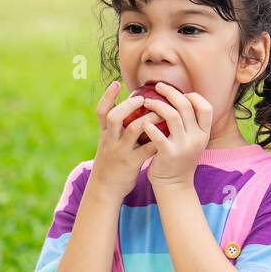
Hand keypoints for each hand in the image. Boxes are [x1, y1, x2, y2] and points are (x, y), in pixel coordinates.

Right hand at [88, 81, 155, 201]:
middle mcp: (110, 140)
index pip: (101, 111)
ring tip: (161, 113)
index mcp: (104, 134)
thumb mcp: (107, 144)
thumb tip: (128, 111)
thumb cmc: (110, 162)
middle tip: (142, 98)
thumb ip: (116, 129)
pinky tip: (169, 134)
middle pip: (114, 117)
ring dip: (149, 119)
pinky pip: (148, 148)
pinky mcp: (131, 162)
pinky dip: (158, 139)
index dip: (107, 96)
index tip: (115, 83)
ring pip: (134, 129)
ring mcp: (120, 151)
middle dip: (128, 105)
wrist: (105, 188)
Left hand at [138, 84, 213, 188]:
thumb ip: (189, 124)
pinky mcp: (168, 154)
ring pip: (172, 116)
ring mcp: (183, 146)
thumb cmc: (178, 159)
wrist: (174, 185)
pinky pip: (158, 135)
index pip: (205, 107)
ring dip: (157, 105)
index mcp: (203, 133)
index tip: (180, 93)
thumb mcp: (191, 142)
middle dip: (171, 93)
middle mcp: (196, 138)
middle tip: (158, 87)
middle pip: (186, 106)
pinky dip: (149, 125)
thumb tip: (179, 99)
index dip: (193, 97)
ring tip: (146, 102)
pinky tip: (142, 122)